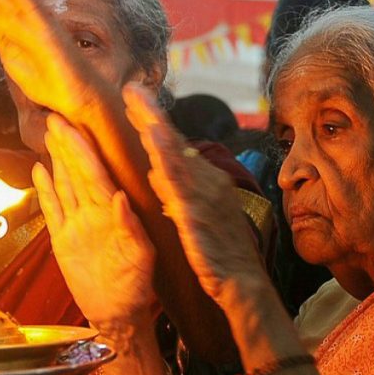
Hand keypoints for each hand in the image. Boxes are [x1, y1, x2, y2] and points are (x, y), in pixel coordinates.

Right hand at [33, 114, 155, 327]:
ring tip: (47, 134)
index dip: (83, 149)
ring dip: (56, 159)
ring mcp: (77, 224)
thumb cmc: (135, 288)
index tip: (72, 125)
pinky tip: (39, 169)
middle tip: (54, 118)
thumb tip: (119, 196)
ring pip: (64, 184)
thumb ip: (130, 228)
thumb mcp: (140, 259)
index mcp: (113, 213)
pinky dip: (45, 189)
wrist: (117, 315)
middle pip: (77, 172)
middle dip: (67, 145)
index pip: (95, 174)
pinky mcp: (63, 239)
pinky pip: (52, 209)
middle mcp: (93, 213)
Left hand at [123, 83, 264, 301]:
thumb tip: (155, 171)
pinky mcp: (201, 224)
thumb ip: (175, 191)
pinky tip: (156, 163)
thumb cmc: (218, 252)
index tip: (133, 95)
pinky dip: (171, 178)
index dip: (153, 119)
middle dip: (153, 114)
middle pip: (175, 144)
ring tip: (140, 111)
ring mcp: (206, 201)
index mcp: (205, 181)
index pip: (174, 144)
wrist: (243, 286)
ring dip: (158, 135)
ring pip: (178, 162)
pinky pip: (184, 198)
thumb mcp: (194, 214)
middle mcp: (207, 183)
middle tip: (131, 88)